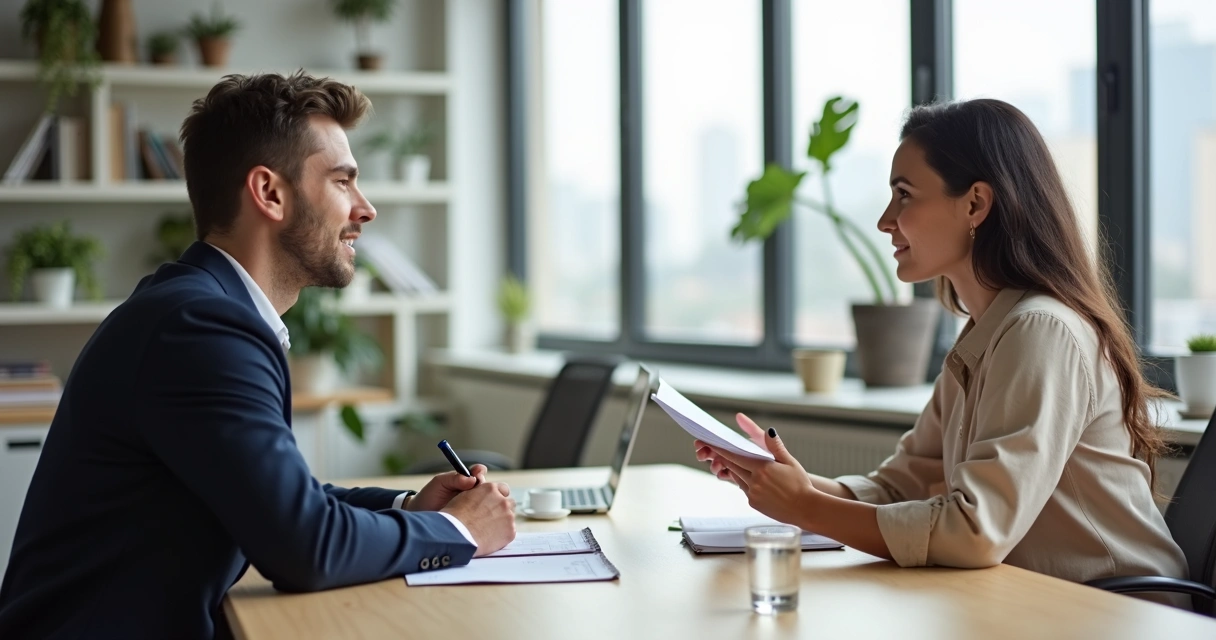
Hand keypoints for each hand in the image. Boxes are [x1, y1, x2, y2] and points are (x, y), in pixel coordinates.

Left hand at [407, 464, 488, 511]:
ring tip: (474, 501)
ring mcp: (472, 508)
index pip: (477, 474)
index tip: (478, 472)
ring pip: (486, 501)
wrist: (419, 516)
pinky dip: (483, 514)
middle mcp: (470, 493)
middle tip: (476, 485)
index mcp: (464, 482)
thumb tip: (471, 479)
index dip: (480, 472)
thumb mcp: (439, 482)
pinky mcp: (471, 521)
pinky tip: (478, 514)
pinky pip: (481, 516)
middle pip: (486, 487)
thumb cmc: (428, 497)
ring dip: (485, 500)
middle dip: (484, 485)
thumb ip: (454, 478)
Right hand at [441, 482, 516, 555]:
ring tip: (488, 529)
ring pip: (510, 518)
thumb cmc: (455, 517)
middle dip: (502, 509)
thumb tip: (481, 497)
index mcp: (490, 489)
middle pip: (510, 503)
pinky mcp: (510, 531)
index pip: (503, 489)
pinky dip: (503, 535)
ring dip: (503, 521)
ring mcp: (508, 516)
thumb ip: (478, 493)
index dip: (498, 497)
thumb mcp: (464, 496)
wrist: (456, 536)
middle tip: (491, 518)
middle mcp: (502, 501)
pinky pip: (510, 532)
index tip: (493, 503)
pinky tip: (490, 538)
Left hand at [700, 419, 820, 526]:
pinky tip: (755, 481)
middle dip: (725, 458)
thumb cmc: (801, 485)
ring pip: (738, 478)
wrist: (806, 509)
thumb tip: (768, 431)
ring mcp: (753, 494)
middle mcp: (754, 481)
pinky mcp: (754, 503)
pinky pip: (744, 490)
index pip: (735, 456)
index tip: (710, 443)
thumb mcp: (790, 462)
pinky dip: (745, 483)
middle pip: (733, 466)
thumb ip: (775, 446)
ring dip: (736, 470)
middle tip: (717, 450)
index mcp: (762, 468)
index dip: (721, 449)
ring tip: (742, 464)